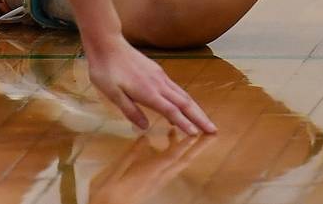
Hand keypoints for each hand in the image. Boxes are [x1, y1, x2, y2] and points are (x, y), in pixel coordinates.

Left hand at [82, 34, 217, 135]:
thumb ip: (130, 110)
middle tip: (213, 130)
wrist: (107, 43)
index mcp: (148, 92)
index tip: (197, 134)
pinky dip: (185, 100)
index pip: (171, 111)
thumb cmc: (106, 70)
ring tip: (205, 121)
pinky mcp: (157, 71)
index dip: (184, 123)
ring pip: (183, 94)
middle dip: (200, 117)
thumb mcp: (112, 94)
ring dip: (196, 109)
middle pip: (184, 102)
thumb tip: (145, 127)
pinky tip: (184, 106)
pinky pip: (176, 88)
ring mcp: (159, 76)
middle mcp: (158, 84)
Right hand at [89, 132, 212, 203]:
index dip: (186, 143)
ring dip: (189, 149)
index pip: (172, 156)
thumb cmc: (109, 192)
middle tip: (213, 134)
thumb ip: (133, 154)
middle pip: (184, 160)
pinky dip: (175, 153)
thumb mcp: (117, 170)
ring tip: (195, 132)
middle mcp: (159, 177)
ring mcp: (158, 181)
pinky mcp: (155, 184)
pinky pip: (171, 167)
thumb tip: (146, 137)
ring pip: (179, 164)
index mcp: (150, 172)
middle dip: (199, 147)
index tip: (199, 131)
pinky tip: (170, 143)